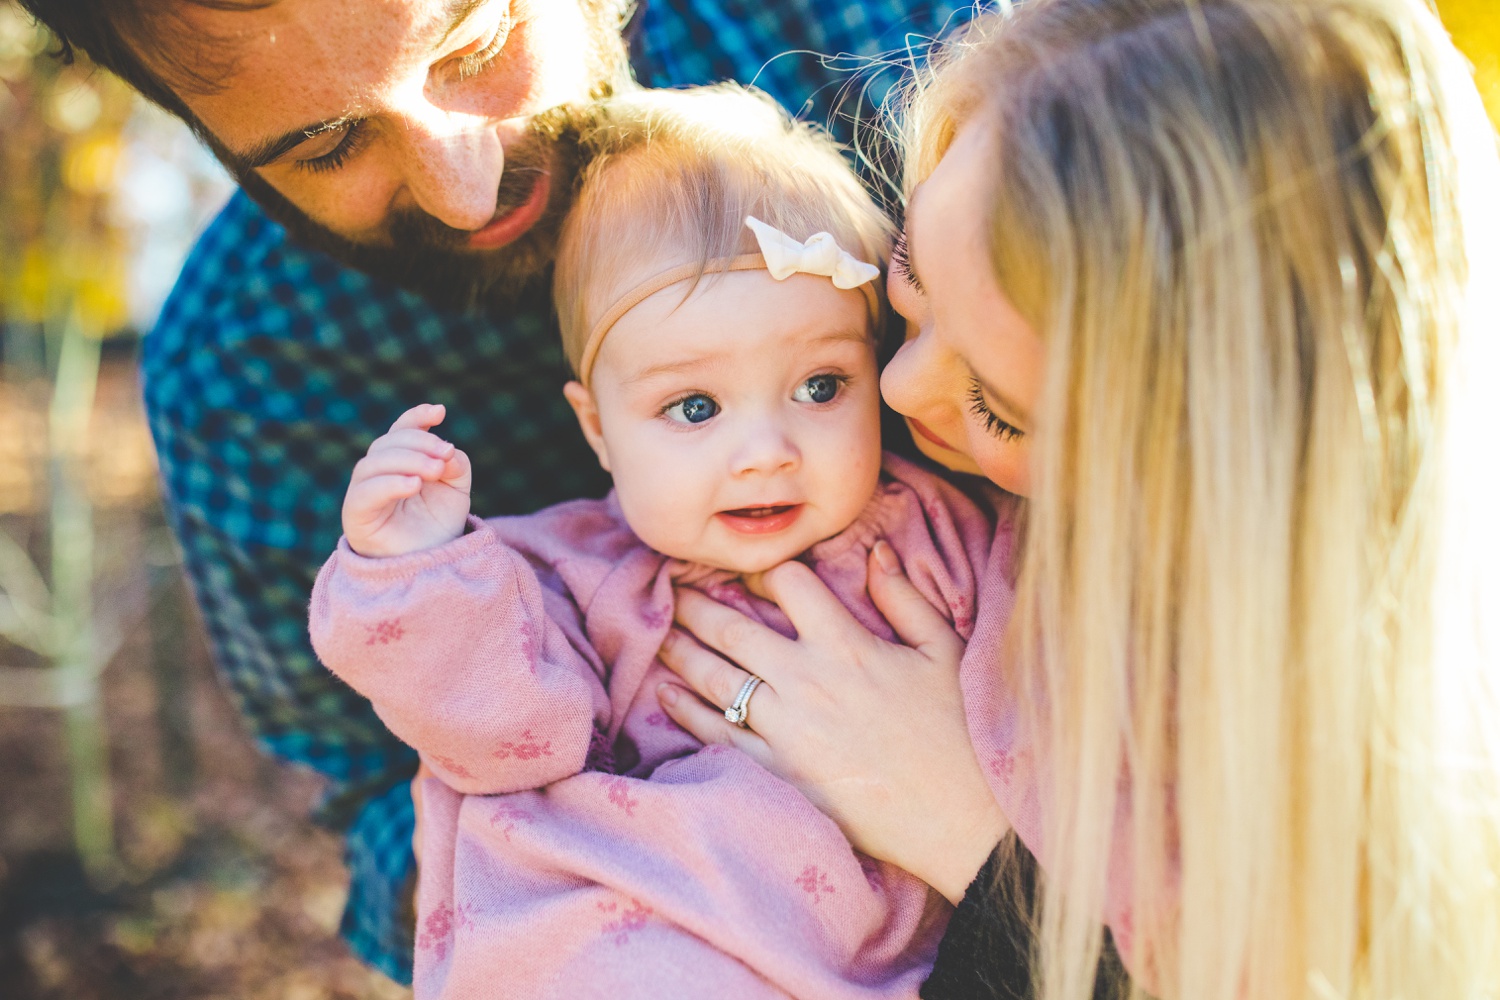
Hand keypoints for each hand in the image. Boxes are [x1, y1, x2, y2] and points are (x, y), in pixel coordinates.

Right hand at [342, 403, 472, 556]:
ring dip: (408, 461)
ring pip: (374, 464)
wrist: (432, 565)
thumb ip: (455, 465)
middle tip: (445, 455)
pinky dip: (390, 484)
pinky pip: (365, 493)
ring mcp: (362, 493)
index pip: (400, 431)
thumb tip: (448, 452)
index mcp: (398, 462)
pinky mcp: (355, 516)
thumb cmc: (439, 525)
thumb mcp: (457, 489)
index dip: (416, 417)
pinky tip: (414, 484)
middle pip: (388, 444)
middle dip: (419, 444)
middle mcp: (376, 474)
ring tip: (434, 471)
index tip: (439, 412)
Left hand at [656, 542, 1009, 902]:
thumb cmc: (959, 732)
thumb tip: (876, 551)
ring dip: (682, 651)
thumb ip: (905, 598)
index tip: (748, 568)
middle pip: (734, 630)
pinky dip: (688, 712)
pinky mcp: (778, 773)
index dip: (766, 568)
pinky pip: (719, 736)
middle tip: (671, 586)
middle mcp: (807, 681)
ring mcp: (787, 730)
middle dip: (697, 603)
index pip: (790, 584)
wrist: (958, 819)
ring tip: (660, 630)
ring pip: (717, 679)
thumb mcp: (943, 651)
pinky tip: (667, 694)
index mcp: (847, 645)